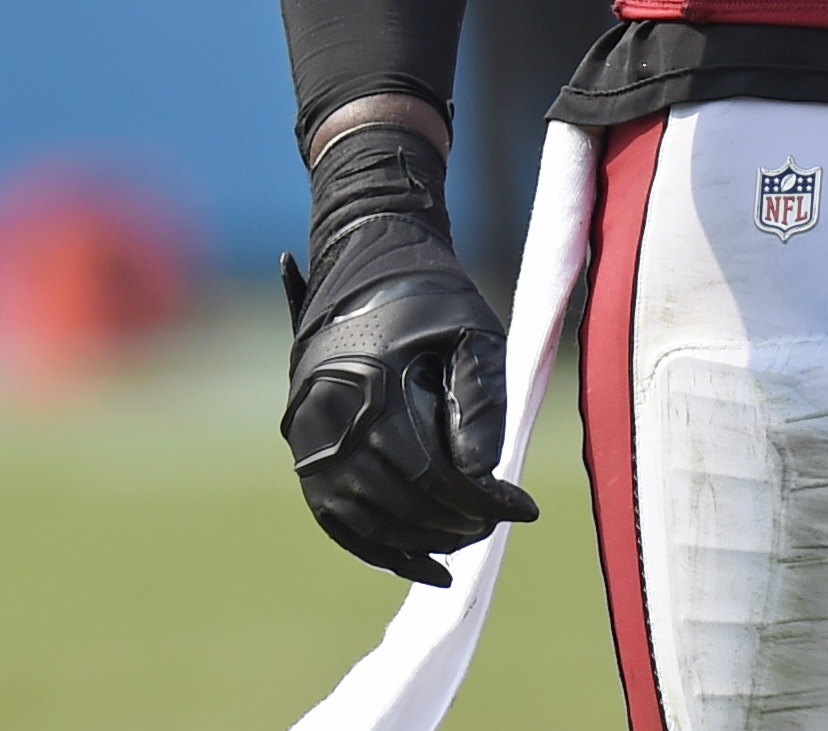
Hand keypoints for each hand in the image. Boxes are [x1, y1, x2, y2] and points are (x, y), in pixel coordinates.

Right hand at [279, 128, 537, 587]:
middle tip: (500, 521)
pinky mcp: (302, 450)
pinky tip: (421, 565)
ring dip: (421, 540)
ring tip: (469, 537)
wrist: (365, 262)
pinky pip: (335, 517)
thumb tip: (484, 476)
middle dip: (457, 521)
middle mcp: (328, 421)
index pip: (431, 472)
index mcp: (371, 388)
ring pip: (365, 518)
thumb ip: (480, 403)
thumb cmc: (431, 297)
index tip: (525, 510)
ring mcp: (307, 440)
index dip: (481, 500)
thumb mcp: (473, 335)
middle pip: (399, 501)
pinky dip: (378, 548)